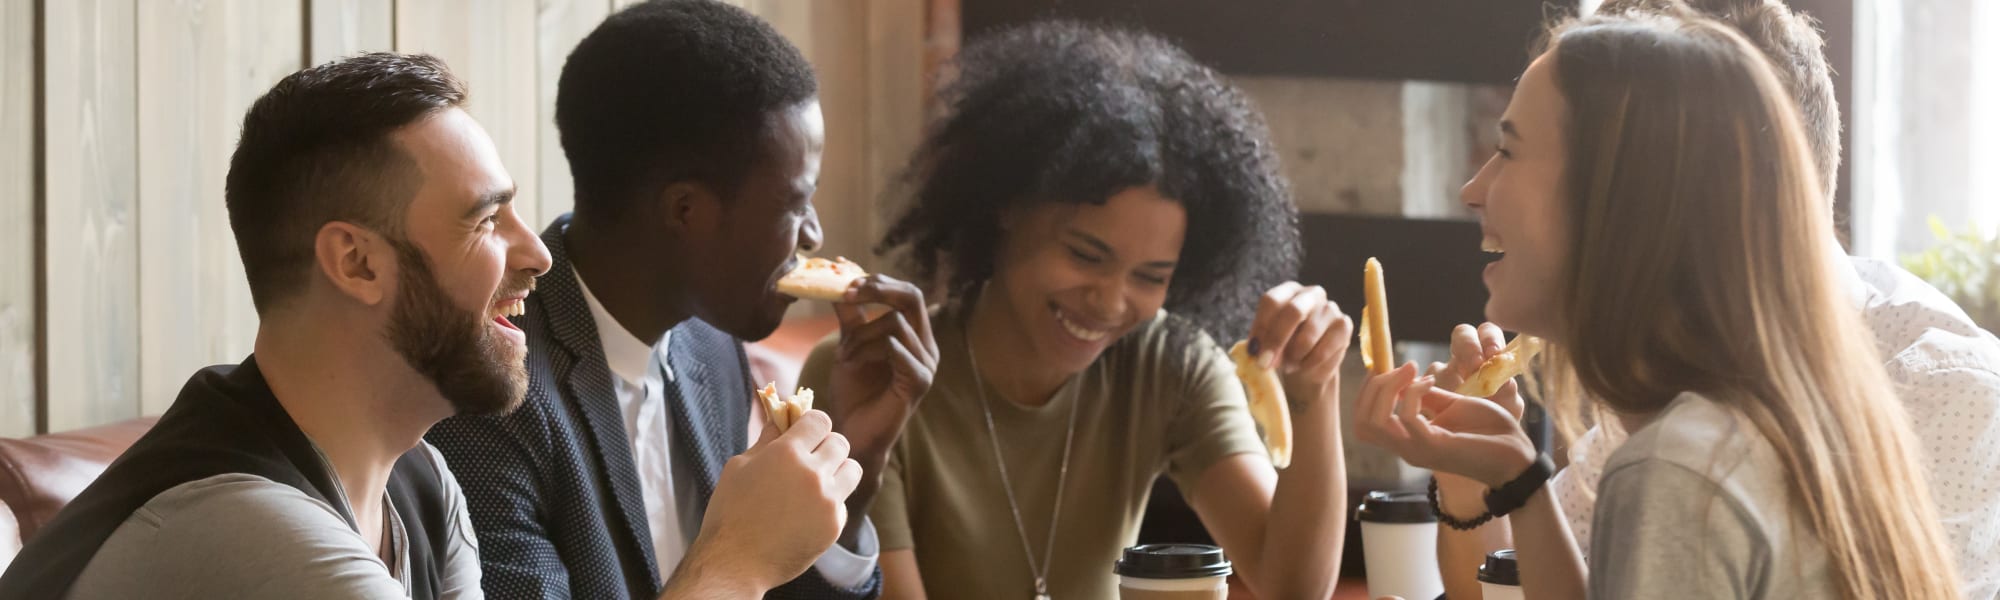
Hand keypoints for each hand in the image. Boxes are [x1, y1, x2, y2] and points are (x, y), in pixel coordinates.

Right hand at [685, 411, 862, 590]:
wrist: (735, 563)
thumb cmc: (729, 512)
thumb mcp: (739, 467)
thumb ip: (765, 441)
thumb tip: (780, 421)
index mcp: (787, 453)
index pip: (820, 420)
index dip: (811, 424)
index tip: (804, 433)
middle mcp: (813, 473)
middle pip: (840, 442)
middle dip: (825, 445)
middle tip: (810, 458)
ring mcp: (828, 501)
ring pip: (852, 469)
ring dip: (837, 470)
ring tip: (817, 481)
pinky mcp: (834, 525)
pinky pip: (843, 502)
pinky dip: (831, 502)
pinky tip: (808, 512)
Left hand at [825, 274, 938, 467]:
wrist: (852, 434)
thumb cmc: (854, 393)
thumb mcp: (850, 345)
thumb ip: (850, 315)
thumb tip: (839, 280)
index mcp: (915, 336)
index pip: (906, 293)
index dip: (879, 281)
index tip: (845, 280)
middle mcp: (927, 347)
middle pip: (912, 298)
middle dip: (878, 290)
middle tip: (848, 293)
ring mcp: (926, 366)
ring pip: (896, 324)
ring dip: (861, 334)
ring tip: (842, 355)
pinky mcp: (919, 383)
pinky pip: (897, 350)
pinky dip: (870, 349)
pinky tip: (851, 363)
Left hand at [1247, 282, 1353, 403]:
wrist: (1309, 364)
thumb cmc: (1285, 348)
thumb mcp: (1268, 343)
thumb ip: (1262, 344)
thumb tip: (1256, 353)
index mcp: (1288, 291)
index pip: (1272, 301)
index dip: (1261, 327)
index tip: (1253, 352)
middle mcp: (1311, 294)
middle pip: (1293, 311)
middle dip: (1277, 340)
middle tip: (1265, 364)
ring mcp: (1331, 308)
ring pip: (1308, 336)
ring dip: (1294, 357)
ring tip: (1289, 366)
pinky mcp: (1344, 326)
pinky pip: (1323, 350)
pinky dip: (1309, 364)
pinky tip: (1305, 366)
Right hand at [1354, 363, 1534, 487]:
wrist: (1518, 457)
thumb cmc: (1490, 432)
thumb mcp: (1453, 406)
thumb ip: (1427, 397)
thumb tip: (1405, 381)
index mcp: (1407, 439)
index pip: (1363, 421)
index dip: (1368, 391)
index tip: (1391, 368)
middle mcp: (1405, 447)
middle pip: (1361, 422)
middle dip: (1373, 387)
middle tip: (1401, 368)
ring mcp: (1416, 449)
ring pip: (1374, 421)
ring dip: (1388, 387)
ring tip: (1413, 371)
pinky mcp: (1433, 447)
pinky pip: (1406, 416)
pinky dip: (1414, 392)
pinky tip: (1432, 383)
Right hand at [1427, 323, 1523, 418]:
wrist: (1479, 447)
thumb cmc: (1495, 423)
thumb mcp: (1507, 409)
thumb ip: (1508, 393)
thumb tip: (1504, 381)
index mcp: (1486, 357)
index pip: (1486, 333)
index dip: (1488, 338)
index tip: (1493, 354)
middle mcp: (1462, 361)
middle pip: (1461, 335)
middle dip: (1468, 346)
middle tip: (1475, 366)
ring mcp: (1439, 376)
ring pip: (1437, 367)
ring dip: (1447, 382)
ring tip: (1456, 403)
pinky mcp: (1420, 393)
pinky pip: (1418, 389)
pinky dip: (1427, 397)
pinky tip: (1438, 415)